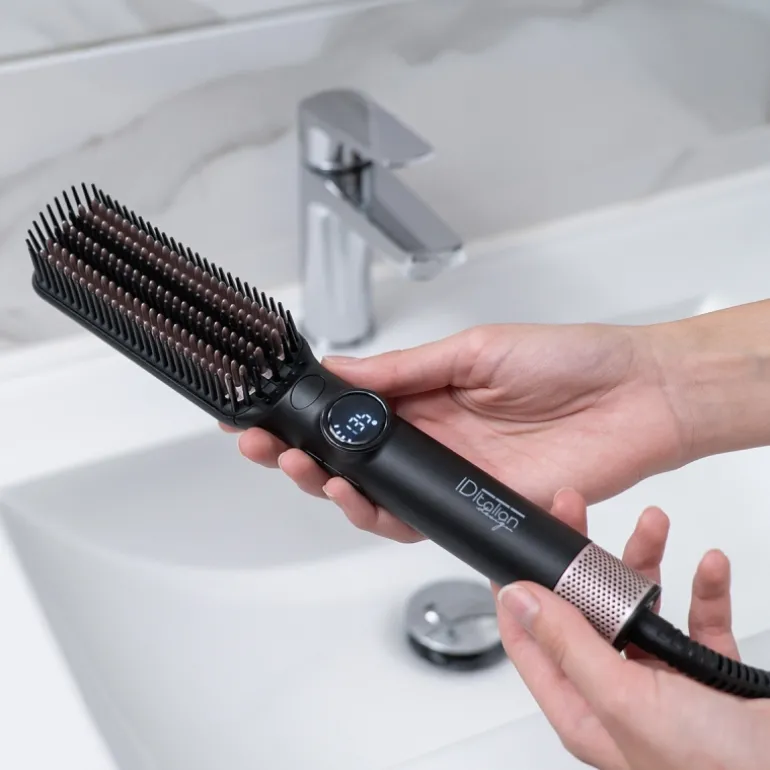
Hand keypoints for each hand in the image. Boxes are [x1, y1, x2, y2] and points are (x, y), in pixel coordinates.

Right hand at [232, 323, 687, 541]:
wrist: (635, 397)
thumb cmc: (567, 362)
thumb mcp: (474, 349)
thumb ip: (406, 369)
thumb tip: (344, 369)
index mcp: (428, 395)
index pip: (353, 412)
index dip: (308, 416)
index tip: (267, 412)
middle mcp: (434, 440)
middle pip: (353, 458)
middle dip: (302, 456)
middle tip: (268, 446)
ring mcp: (453, 477)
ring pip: (377, 496)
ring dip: (333, 487)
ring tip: (305, 468)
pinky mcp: (479, 509)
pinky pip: (420, 523)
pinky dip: (383, 515)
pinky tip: (357, 496)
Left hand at [498, 489, 769, 769]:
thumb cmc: (712, 768)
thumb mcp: (623, 699)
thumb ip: (569, 646)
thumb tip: (519, 600)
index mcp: (583, 707)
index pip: (530, 641)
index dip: (517, 592)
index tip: (512, 546)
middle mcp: (615, 690)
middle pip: (583, 609)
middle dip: (582, 556)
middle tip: (574, 509)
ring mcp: (659, 678)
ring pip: (638, 603)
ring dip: (645, 559)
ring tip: (653, 525)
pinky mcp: (703, 667)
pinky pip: (697, 614)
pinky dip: (703, 587)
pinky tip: (709, 566)